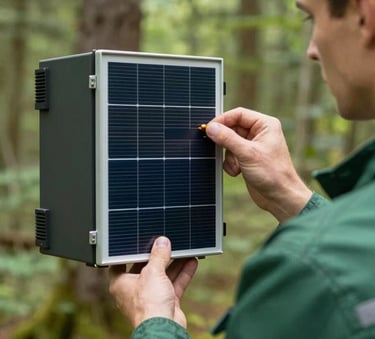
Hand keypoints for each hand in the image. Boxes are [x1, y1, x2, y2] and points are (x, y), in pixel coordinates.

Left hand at [108, 236, 197, 328]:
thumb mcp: (153, 272)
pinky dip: (182, 273)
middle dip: (157, 256)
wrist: (163, 329)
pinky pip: (174, 284)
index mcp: (121, 283)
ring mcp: (150, 297)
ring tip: (182, 249)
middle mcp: (134, 290)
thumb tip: (162, 242)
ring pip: (163, 275)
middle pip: (146, 268)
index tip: (138, 242)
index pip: (121, 263)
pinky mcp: (165, 302)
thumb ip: (158, 255)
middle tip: (165, 243)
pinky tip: (191, 262)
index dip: (129, 252)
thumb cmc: (148, 306)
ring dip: (173, 263)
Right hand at [206, 107, 311, 222]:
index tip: (209, 128)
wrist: (280, 198)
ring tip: (235, 166)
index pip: (238, 114)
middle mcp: (259, 133)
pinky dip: (230, 163)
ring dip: (228, 156)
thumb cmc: (273, 174)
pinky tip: (237, 172)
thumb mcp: (247, 154)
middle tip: (216, 147)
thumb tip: (211, 128)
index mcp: (265, 125)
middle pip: (232, 128)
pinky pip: (231, 155)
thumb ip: (227, 139)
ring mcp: (253, 146)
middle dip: (225, 142)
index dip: (222, 120)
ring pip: (229, 143)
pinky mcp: (247, 159)